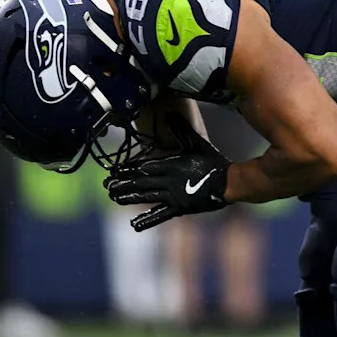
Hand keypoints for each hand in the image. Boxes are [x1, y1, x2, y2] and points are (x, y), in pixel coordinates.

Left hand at [105, 113, 230, 230]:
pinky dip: (147, 220)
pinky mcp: (179, 208)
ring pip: (147, 197)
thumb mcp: (196, 142)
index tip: (115, 171)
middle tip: (107, 186)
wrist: (228, 182)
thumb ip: (182, 129)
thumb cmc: (212, 161)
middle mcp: (170, 181)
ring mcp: (174, 196)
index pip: (146, 167)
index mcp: (173, 165)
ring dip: (129, 197)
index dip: (129, 169)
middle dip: (124, 184)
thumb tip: (170, 113)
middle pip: (142, 183)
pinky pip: (160, 215)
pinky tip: (134, 224)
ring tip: (114, 197)